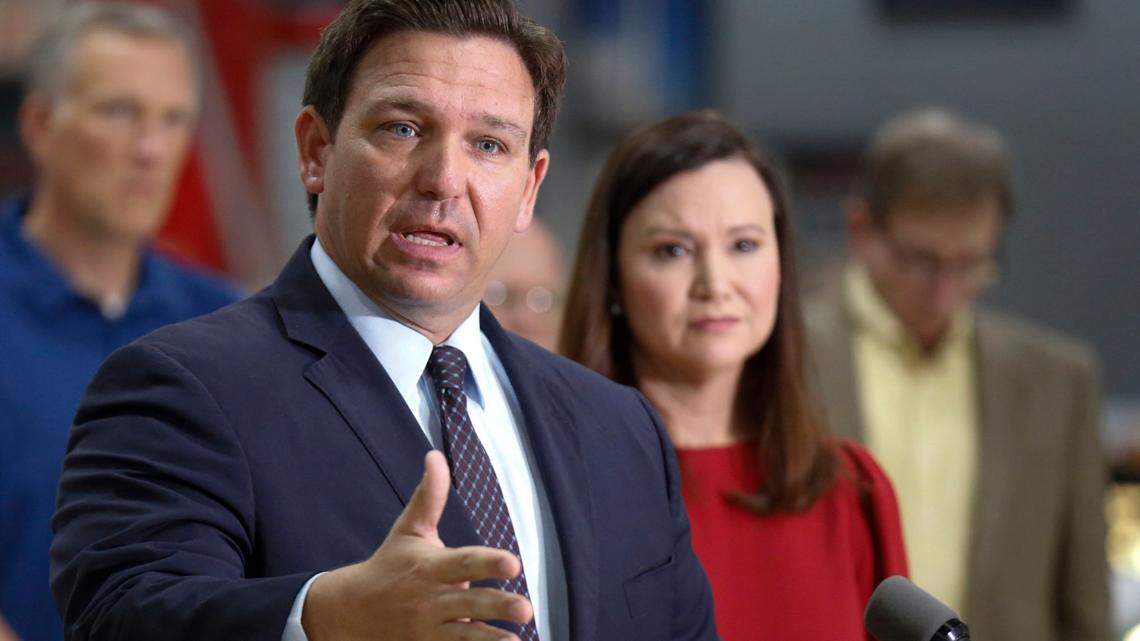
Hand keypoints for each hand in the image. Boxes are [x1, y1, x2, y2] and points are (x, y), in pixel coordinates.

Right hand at [301, 450, 531, 640]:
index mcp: (430, 566)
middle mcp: (431, 599)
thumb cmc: (388, 564)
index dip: (488, 563)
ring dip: (490, 639)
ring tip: (516, 640)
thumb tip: (435, 455)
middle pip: (468, 602)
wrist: (349, 612)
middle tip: (526, 608)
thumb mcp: (408, 529)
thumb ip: (429, 496)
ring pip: (463, 636)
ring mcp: (428, 629)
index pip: (463, 562)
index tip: (514, 563)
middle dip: (497, 606)